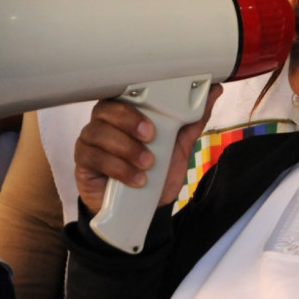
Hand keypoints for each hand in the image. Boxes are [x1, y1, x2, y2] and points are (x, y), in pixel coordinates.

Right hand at [74, 85, 222, 213]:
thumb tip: (214, 90)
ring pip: (98, 132)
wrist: (142, 209)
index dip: (135, 98)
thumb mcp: (178, 145)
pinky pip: (93, 157)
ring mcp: (90, 141)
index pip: (123, 93)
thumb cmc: (155, 171)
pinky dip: (117, 168)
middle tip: (151, 137)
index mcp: (125, 110)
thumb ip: (192, 119)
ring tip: (147, 164)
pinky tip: (135, 179)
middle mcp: (104, 121)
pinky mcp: (83, 162)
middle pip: (106, 109)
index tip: (154, 118)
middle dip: (129, 122)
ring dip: (126, 148)